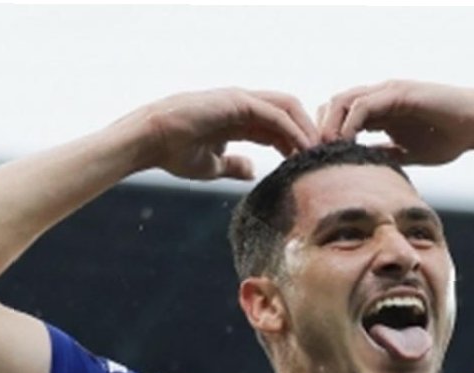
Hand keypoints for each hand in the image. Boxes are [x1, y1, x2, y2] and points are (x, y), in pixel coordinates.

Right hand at [133, 88, 317, 181]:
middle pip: (287, 113)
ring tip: (318, 154)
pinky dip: (293, 129)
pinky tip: (303, 148)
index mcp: (237, 119)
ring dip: (306, 129)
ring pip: (286, 108)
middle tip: (321, 158)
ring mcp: (240, 100)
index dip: (295, 143)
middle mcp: (242, 105)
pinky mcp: (238, 101)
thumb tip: (252, 171)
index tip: (308, 165)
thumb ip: (234, 166)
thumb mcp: (212, 165)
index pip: (277, 126)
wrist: (151, 140)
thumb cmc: (173, 152)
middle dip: (307, 132)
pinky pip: (275, 114)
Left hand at [318, 80, 473, 165]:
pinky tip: (345, 143)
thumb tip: (363, 171)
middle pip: (334, 106)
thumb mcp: (409, 153)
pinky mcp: (398, 93)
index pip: (340, 118)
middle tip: (313, 157)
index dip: (325, 137)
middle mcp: (379, 97)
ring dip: (329, 126)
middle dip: (320, 130)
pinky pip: (364, 104)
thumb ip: (385, 156)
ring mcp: (388, 92)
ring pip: (343, 101)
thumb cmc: (449, 137)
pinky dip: (349, 123)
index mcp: (379, 111)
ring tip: (324, 151)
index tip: (318, 163)